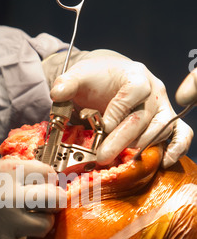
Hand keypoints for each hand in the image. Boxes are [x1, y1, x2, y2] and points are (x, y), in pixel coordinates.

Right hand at [0, 159, 64, 238]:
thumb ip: (4, 174)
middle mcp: (10, 196)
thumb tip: (25, 178)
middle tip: (52, 205)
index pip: (46, 172)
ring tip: (38, 228)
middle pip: (53, 198)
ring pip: (45, 226)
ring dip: (44, 226)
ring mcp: (6, 224)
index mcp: (4, 173)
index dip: (50, 179)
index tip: (49, 185)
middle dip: (56, 201)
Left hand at [44, 49, 192, 167]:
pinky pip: (181, 134)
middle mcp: (154, 91)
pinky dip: (176, 148)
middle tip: (103, 157)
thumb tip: (57, 93)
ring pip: (161, 130)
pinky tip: (163, 162)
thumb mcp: (79, 76)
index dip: (117, 112)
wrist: (110, 80)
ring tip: (121, 163)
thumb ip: (67, 83)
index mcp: (136, 75)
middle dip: (122, 140)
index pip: (132, 94)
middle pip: (144, 118)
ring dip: (142, 149)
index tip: (102, 127)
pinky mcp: (167, 122)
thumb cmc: (96, 80)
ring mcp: (162, 108)